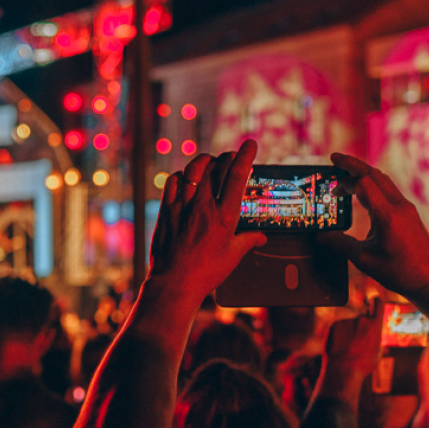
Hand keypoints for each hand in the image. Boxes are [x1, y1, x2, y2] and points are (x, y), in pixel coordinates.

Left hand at [148, 140, 267, 298]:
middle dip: (226, 157)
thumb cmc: (206, 272)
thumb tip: (261, 237)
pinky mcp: (167, 211)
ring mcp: (183, 206)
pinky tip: (186, 178)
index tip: (250, 144)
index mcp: (224, 216)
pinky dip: (182, 175)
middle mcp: (204, 206)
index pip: (237, 176)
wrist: (174, 283)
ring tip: (210, 161)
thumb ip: (248, 241)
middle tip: (231, 157)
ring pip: (193, 170)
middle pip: (216, 167)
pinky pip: (173, 182)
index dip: (245, 156)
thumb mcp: (232, 256)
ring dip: (204, 161)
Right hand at [319, 153, 428, 312]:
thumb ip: (341, 244)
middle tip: (334, 158)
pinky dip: (374, 184)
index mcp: (387, 215)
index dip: (345, 180)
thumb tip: (322, 236)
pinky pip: (389, 190)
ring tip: (346, 171)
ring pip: (383, 180)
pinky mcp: (409, 213)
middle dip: (353, 164)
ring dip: (364, 172)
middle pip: (374, 174)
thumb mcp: (364, 260)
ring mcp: (406, 208)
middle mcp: (399, 206)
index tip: (332, 183)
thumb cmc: (399, 273)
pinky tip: (364, 191)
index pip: (363, 184)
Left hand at [323, 303, 383, 382]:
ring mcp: (346, 320)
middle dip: (359, 328)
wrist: (342, 370)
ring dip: (347, 332)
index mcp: (375, 324)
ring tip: (346, 349)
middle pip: (361, 318)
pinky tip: (338, 346)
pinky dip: (337, 334)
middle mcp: (361, 318)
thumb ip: (377, 341)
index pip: (378, 303)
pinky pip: (337, 327)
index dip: (376, 302)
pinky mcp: (334, 324)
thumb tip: (379, 342)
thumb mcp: (377, 354)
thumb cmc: (362, 365)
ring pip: (348, 324)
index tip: (374, 302)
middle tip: (355, 344)